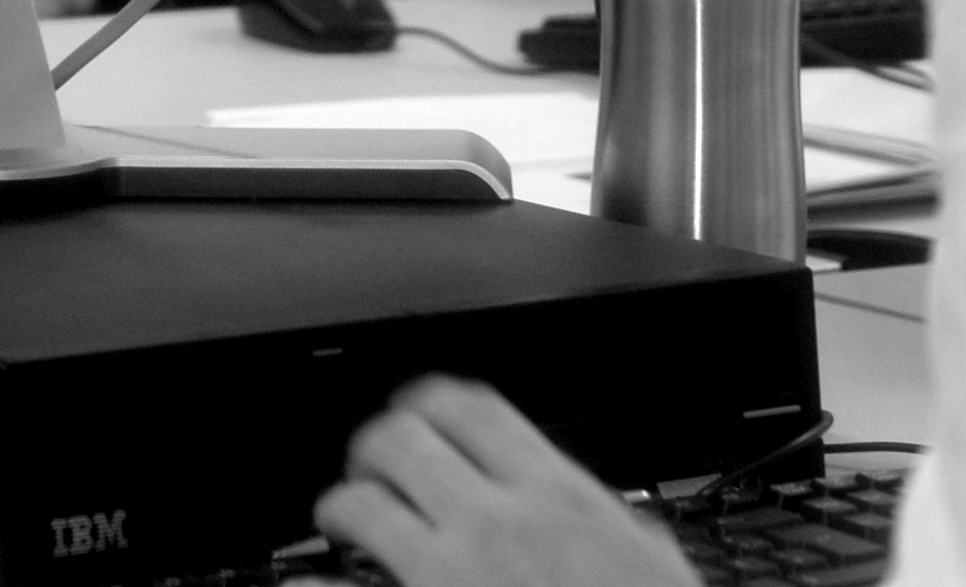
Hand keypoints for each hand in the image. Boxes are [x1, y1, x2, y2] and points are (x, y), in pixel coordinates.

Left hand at [315, 378, 697, 586]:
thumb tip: (618, 517)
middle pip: (404, 438)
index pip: (474, 407)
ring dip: (342, 501)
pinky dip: (318, 581)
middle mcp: (496, 523)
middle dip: (376, 442)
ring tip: (342, 515)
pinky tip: (312, 580)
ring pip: (363, 503)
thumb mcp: (653, 564)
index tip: (417, 407)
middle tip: (371, 462)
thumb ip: (619, 526)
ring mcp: (448, 573)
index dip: (430, 396)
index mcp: (557, 497)